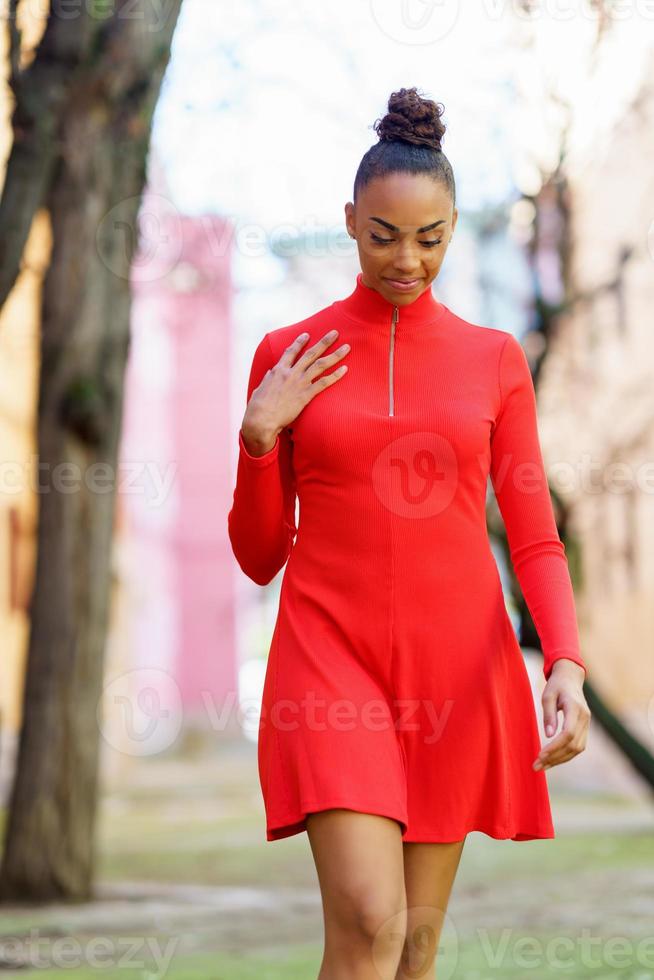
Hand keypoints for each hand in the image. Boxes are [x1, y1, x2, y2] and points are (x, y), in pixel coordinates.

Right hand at [241, 329, 349, 454]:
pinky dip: (335, 375)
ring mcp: (299, 383)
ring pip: (321, 364)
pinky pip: (324, 382)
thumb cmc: (258, 406)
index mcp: (278, 370)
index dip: (300, 342)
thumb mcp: (260, 387)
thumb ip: (268, 378)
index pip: (291, 351)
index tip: (307, 334)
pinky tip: (345, 369)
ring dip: (335, 354)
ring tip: (347, 347)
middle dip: (324, 342)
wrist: (261, 419)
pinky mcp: (305, 395)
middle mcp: (290, 373)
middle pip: (311, 353)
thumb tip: (270, 373)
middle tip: (335, 333)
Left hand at [533, 660, 589, 770]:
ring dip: (560, 760)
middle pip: (573, 745)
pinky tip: (552, 760)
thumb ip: (548, 714)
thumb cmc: (556, 685)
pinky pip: (578, 746)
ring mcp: (587, 724)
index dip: (555, 747)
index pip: (568, 733)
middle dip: (555, 758)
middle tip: (536, 766)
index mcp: (575, 708)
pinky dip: (565, 755)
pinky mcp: (585, 728)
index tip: (540, 755)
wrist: (571, 678)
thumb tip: (548, 735)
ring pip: (577, 749)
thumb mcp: (547, 695)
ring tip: (542, 766)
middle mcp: (585, 718)